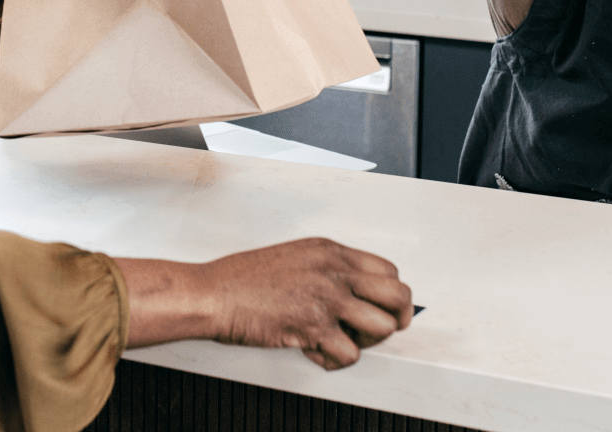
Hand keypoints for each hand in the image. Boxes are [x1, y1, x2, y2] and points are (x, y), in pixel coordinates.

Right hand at [115, 238, 413, 369]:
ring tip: (340, 341)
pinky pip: (351, 354)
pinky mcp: (314, 327)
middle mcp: (335, 271)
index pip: (389, 270)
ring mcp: (327, 298)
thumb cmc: (241, 279)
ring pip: (383, 327)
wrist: (212, 293)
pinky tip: (315, 351)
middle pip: (398, 296)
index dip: (391, 295)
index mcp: (330, 251)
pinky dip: (335, 361)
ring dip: (365, 342)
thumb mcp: (293, 256)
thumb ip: (326, 268)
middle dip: (395, 319)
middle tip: (375, 332)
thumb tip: (351, 290)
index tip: (382, 309)